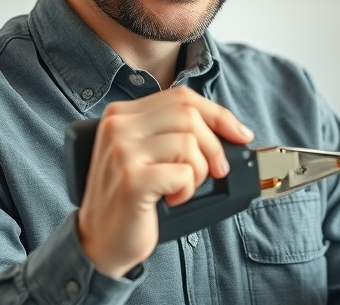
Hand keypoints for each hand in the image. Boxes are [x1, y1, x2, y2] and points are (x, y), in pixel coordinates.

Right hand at [76, 86, 253, 276]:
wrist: (99, 241)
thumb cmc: (130, 199)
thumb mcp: (147, 154)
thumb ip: (173, 133)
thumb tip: (230, 129)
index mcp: (121, 114)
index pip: (181, 97)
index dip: (218, 115)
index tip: (240, 134)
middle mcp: (117, 126)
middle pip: (188, 115)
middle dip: (213, 146)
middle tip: (216, 171)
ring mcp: (122, 151)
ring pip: (189, 143)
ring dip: (198, 172)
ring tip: (181, 188)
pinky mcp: (132, 179)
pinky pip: (184, 172)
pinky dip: (188, 190)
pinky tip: (172, 199)